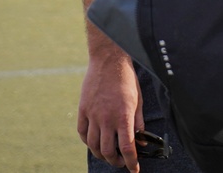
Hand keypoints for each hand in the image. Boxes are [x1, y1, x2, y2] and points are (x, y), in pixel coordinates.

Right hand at [78, 49, 143, 171]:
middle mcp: (106, 119)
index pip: (127, 147)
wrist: (108, 61)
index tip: (134, 170)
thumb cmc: (127, 80)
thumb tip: (140, 141)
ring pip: (94, 146)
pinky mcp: (83, 111)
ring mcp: (93, 115)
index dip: (131, 162)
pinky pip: (83, 134)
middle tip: (122, 163)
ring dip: (102, 155)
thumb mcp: (138, 100)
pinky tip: (95, 143)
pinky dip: (89, 143)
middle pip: (108, 151)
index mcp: (124, 116)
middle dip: (116, 162)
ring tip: (109, 156)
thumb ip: (138, 122)